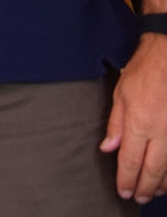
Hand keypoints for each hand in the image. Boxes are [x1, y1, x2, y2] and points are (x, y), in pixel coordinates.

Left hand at [101, 33, 166, 202]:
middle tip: (139, 198)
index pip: (130, 159)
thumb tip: (109, 148)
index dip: (126, 178)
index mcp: (138, 123)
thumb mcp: (120, 95)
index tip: (124, 191)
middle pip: (152, 168)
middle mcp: (159, 131)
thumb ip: (115, 124)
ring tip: (155, 192)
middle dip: (145, 187)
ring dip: (162, 183)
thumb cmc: (142, 73)